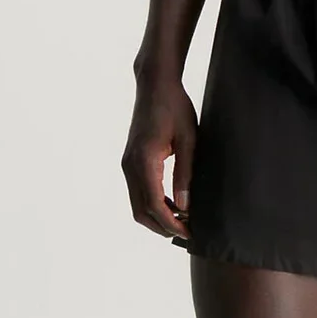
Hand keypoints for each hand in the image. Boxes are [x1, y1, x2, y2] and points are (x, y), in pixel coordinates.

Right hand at [121, 68, 197, 239]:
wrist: (155, 86)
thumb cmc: (175, 108)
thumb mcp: (188, 140)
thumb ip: (185, 174)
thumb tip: (185, 205)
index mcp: (145, 160)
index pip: (155, 204)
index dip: (171, 223)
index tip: (188, 232)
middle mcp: (130, 165)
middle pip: (141, 211)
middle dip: (162, 226)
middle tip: (187, 232)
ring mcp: (127, 164)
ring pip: (137, 204)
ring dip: (157, 217)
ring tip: (182, 221)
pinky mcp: (130, 161)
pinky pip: (138, 191)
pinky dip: (152, 204)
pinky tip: (172, 204)